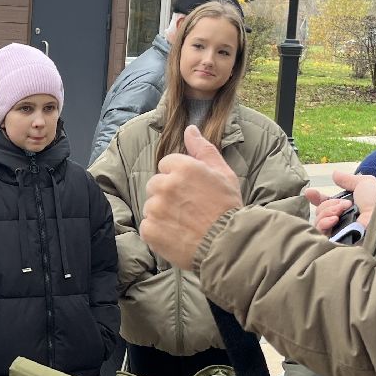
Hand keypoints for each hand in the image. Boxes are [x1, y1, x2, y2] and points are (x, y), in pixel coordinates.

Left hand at [140, 126, 241, 268]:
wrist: (228, 246)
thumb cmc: (229, 209)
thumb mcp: (223, 173)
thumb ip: (203, 149)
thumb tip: (189, 129)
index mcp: (183, 168)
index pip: (167, 164)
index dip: (179, 177)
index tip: (192, 191)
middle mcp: (165, 185)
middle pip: (156, 184)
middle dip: (168, 193)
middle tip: (189, 208)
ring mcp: (156, 209)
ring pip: (151, 205)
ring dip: (162, 213)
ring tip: (184, 223)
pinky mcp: (150, 230)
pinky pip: (147, 226)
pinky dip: (158, 232)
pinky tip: (176, 235)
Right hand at [304, 170, 375, 233]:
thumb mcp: (364, 183)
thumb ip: (348, 179)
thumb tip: (334, 174)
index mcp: (347, 208)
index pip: (326, 204)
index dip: (317, 198)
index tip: (310, 193)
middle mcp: (342, 220)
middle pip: (319, 211)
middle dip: (328, 204)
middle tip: (344, 204)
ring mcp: (339, 232)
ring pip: (318, 221)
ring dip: (326, 211)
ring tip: (341, 211)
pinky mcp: (337, 242)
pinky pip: (320, 232)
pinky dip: (324, 223)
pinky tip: (335, 219)